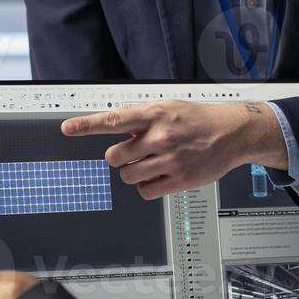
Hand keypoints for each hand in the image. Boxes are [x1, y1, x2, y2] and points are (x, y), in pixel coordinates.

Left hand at [61, 100, 287, 199]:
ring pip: (127, 175)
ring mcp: (169, 160)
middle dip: (119, 156)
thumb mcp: (167, 106)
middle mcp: (159, 137)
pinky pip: (145, 191)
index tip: (67, 129)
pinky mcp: (178, 180)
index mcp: (154, 114)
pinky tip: (158, 175)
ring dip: (132, 171)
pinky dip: (146, 186)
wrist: (231, 133)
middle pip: (114, 156)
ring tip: (150, 162)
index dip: (86, 125)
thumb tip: (113, 124)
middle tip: (134, 152)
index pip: (112, 119)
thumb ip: (139, 116)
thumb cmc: (197, 119)